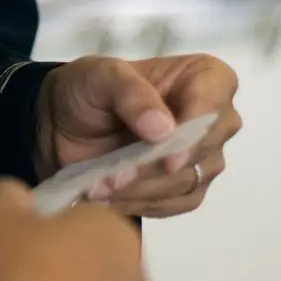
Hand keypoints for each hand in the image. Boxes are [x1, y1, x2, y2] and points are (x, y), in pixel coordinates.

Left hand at [35, 53, 241, 217]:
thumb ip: (131, 94)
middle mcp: (214, 119)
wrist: (66, 123)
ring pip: (188, 183)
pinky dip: (141, 204)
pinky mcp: (186, 188)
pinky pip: (175, 204)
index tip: (167, 160)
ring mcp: (203, 156)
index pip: (214, 104)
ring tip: (100, 187)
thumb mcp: (101, 76)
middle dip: (156, 167)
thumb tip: (163, 130)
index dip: (194, 134)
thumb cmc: (89, 89)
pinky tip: (110, 197)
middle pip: (203, 151)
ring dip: (142, 190)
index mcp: (206, 77)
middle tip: (114, 176)